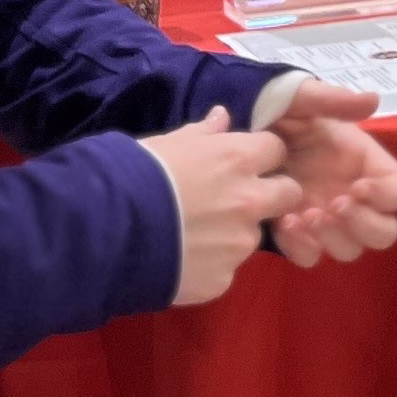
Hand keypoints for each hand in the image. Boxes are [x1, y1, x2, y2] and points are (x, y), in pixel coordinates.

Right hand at [141, 108, 304, 305]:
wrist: (108, 230)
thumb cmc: (135, 175)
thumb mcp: (167, 143)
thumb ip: (202, 133)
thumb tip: (222, 116)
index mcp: (238, 159)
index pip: (276, 149)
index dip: (261, 157)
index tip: (244, 164)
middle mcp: (250, 200)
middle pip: (289, 194)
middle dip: (272, 195)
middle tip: (238, 201)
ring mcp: (239, 244)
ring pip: (253, 236)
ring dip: (235, 233)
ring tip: (195, 235)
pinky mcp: (223, 279)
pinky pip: (226, 269)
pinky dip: (211, 265)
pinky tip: (182, 260)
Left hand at [260, 85, 396, 267]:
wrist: (238, 128)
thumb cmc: (276, 110)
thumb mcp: (300, 98)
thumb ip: (333, 100)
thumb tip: (373, 101)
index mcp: (365, 164)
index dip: (386, 195)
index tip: (357, 186)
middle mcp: (353, 196)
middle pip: (384, 232)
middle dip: (364, 225)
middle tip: (334, 205)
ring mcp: (327, 219)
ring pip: (350, 250)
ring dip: (333, 238)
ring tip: (305, 215)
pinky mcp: (298, 234)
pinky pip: (310, 256)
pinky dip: (301, 247)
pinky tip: (282, 224)